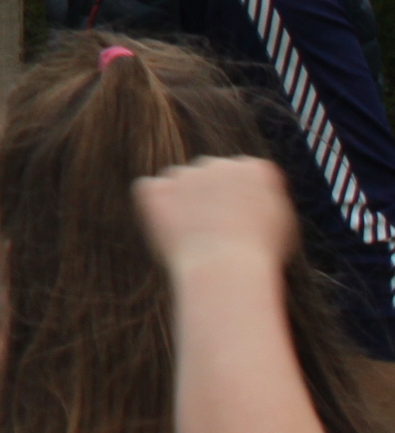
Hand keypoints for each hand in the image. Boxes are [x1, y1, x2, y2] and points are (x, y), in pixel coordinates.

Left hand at [136, 153, 301, 278]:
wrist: (226, 268)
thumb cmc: (259, 258)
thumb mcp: (282, 226)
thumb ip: (266, 200)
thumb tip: (253, 193)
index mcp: (254, 169)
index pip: (245, 176)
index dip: (242, 203)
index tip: (243, 225)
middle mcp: (218, 164)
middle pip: (211, 176)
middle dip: (211, 198)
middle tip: (217, 234)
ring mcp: (183, 174)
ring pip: (180, 183)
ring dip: (184, 202)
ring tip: (198, 239)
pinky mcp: (155, 189)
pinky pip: (151, 191)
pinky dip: (157, 208)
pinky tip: (173, 231)